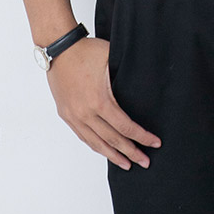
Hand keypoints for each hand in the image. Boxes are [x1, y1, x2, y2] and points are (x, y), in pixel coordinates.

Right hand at [46, 36, 160, 169]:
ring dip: (113, 155)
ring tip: (127, 164)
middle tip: (145, 162)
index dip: (142, 137)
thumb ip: (127, 74)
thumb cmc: (86, 51)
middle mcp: (85, 113)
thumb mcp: (112, 59)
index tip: (154, 143)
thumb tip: (147, 82)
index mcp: (100, 101)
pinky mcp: (66, 114)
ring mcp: (74, 116)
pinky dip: (96, 146)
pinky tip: (104, 150)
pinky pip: (83, 136)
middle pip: (113, 140)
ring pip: (96, 143)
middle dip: (131, 152)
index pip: (125, 127)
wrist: (59, 48)